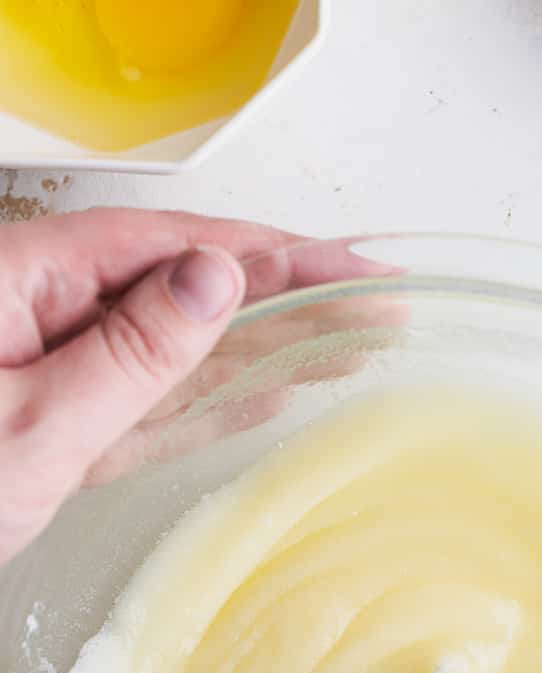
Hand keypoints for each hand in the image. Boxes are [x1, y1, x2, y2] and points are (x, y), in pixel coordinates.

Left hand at [0, 208, 397, 567]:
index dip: (265, 250)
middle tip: (375, 306)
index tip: (347, 264)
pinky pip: (143, 404)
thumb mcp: (34, 425)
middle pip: (176, 286)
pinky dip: (206, 402)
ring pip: (169, 348)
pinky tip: (269, 393)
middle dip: (280, 294)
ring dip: (259, 348)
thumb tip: (214, 276)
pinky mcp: (49, 427)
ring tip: (348, 346)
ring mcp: (42, 371)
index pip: (164, 244)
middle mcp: (32, 311)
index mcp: (16, 280)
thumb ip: (130, 352)